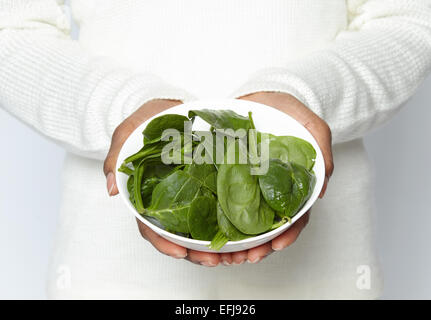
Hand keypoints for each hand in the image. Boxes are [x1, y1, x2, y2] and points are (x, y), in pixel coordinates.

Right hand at [103, 99, 227, 266]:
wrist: (172, 105)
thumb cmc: (148, 119)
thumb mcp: (128, 132)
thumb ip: (117, 156)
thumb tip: (112, 188)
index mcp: (148, 193)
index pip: (150, 226)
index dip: (163, 243)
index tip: (180, 252)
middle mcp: (169, 198)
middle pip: (178, 234)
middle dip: (195, 252)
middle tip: (215, 259)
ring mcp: (189, 192)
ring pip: (198, 227)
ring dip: (213, 244)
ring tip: (232, 253)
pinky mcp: (208, 183)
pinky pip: (216, 206)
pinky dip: (225, 222)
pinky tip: (239, 230)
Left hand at [230, 92, 333, 262]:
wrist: (256, 95)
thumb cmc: (284, 108)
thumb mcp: (309, 122)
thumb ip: (320, 146)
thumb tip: (321, 188)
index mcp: (291, 181)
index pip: (295, 215)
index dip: (288, 233)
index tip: (275, 245)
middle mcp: (270, 188)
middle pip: (270, 225)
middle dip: (260, 246)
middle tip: (247, 257)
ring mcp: (249, 185)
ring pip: (247, 221)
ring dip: (240, 242)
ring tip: (228, 255)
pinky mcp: (228, 178)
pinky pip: (225, 204)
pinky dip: (221, 222)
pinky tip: (214, 233)